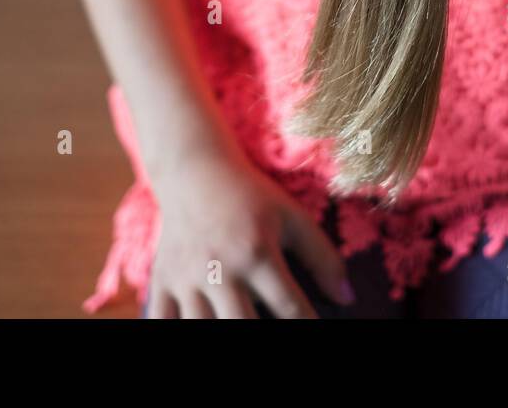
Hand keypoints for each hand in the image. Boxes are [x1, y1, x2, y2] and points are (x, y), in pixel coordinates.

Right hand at [147, 149, 352, 317]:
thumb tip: (348, 299)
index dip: (307, 326)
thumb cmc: (249, 196)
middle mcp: (219, 268)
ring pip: (199, 327)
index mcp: (256, 252)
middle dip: (259, 336)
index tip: (316, 332)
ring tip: (238, 323)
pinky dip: (172, 328)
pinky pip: (159, 321)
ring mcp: (186, 277)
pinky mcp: (160, 281)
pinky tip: (196, 326)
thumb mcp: (292, 217)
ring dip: (219, 332)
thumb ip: (323, 257)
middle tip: (273, 336)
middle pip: (241, 325)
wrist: (193, 172)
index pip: (289, 307)